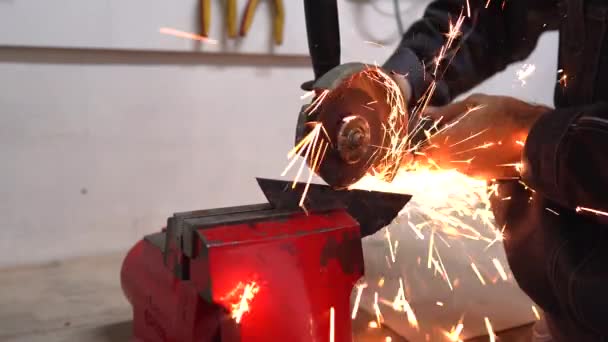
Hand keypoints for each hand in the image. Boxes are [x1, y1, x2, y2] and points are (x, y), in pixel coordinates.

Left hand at [419, 94, 549, 179]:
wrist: (538, 138)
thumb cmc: (504, 114)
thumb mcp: (474, 104)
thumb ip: (446, 112)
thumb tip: (425, 112)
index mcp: (444, 145)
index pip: (416, 157)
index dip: (410, 154)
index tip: (411, 145)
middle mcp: (452, 164)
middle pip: (429, 167)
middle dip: (426, 157)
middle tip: (431, 141)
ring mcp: (468, 174)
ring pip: (446, 169)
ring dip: (445, 158)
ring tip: (458, 140)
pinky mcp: (482, 178)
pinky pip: (464, 170)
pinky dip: (463, 161)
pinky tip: (474, 147)